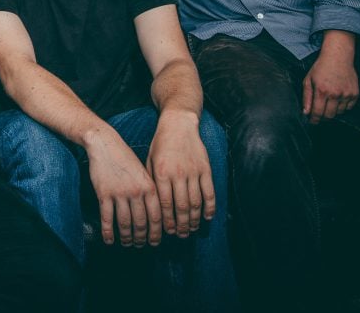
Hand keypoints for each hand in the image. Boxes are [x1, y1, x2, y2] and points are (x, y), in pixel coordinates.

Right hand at [85, 129, 161, 247]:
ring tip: (126, 243)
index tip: (155, 241)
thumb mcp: (143, 172)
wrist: (105, 144)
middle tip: (141, 245)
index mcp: (150, 187)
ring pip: (125, 222)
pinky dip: (108, 231)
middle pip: (141, 222)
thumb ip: (150, 190)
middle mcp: (136, 192)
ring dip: (126, 237)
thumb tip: (154, 213)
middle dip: (142, 237)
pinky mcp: (104, 194)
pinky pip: (107, 217)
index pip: (156, 216)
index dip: (156, 232)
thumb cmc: (125, 158)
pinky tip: (108, 239)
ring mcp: (120, 193)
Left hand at [147, 111, 214, 237]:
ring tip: (192, 229)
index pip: (165, 203)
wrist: (178, 124)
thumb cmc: (160, 144)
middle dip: (182, 224)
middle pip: (182, 206)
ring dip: (195, 219)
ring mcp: (194, 171)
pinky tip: (208, 217)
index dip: (167, 220)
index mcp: (162, 172)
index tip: (168, 231)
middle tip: (181, 235)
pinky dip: (210, 206)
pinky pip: (209, 191)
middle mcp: (178, 173)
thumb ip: (152, 181)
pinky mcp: (205, 168)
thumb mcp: (150, 160)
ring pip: (196, 202)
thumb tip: (152, 206)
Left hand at [304, 52, 358, 123]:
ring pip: (339, 112)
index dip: (314, 120)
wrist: (338, 57)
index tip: (312, 122)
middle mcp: (335, 94)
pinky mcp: (355, 93)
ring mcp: (346, 94)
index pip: (318, 113)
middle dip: (323, 117)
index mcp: (322, 91)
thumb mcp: (308, 80)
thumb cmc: (321, 68)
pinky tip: (337, 99)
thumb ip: (306, 97)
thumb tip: (305, 112)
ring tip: (328, 101)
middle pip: (329, 115)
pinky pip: (349, 107)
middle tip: (319, 114)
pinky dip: (342, 106)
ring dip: (333, 111)